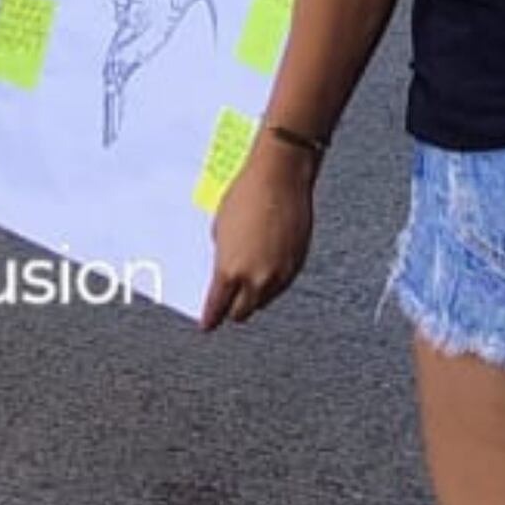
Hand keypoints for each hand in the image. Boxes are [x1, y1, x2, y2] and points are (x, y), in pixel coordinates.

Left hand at [199, 149, 314, 328]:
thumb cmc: (244, 197)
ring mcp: (280, 275)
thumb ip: (223, 256)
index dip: (211, 318)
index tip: (207, 324)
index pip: (218, 307)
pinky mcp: (296, 266)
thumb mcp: (220, 228)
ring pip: (263, 301)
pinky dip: (270, 285)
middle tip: (225, 306)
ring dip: (253, 298)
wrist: (280, 179)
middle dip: (232, 311)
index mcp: (230, 270)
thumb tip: (224, 270)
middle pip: (242, 312)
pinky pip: (280, 287)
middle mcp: (256, 279)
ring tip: (244, 288)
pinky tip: (263, 274)